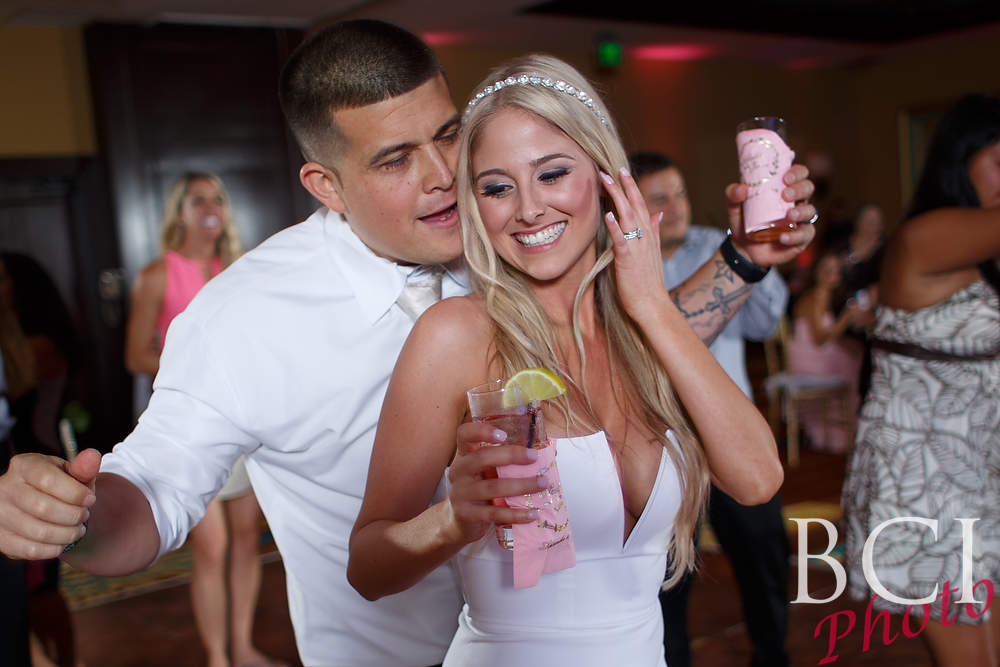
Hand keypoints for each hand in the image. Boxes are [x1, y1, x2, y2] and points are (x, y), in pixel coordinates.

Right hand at [0, 448, 99, 559]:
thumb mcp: (71, 472)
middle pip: (43, 508)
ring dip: (67, 534)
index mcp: (24, 466)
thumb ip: (83, 467)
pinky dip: (53, 549)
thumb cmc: (59, 486)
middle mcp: (5, 488)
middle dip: (74, 515)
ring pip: (38, 532)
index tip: (90, 500)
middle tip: (84, 516)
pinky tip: (62, 542)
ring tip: (77, 529)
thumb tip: (92, 456)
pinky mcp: (0, 538)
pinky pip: (29, 550)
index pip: (48, 480)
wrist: (38, 503)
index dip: (75, 493)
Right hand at [446, 422, 545, 544]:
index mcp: (465, 454)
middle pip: (482, 457)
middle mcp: (459, 471)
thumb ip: (508, 461)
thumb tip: (549, 453)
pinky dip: (516, 514)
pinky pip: (494, 513)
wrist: (460, 521)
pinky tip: (533, 514)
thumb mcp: (487, 471)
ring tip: (543, 484)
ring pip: (493, 487)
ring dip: (522, 485)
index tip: (504, 434)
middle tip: (534, 456)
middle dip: (511, 455)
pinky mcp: (466, 514)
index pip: (465, 434)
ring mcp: (460, 493)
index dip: (482, 431)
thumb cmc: (481, 489)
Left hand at [599, 166, 670, 320]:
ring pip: (628, 216)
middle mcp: (645, 237)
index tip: (623, 171)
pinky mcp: (628, 259)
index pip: (641, 205)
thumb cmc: (648, 282)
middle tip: (613, 168)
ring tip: (606, 180)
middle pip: (635, 205)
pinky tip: (608, 214)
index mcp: (648, 235)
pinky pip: (622, 240)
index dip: (632, 187)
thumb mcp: (653, 252)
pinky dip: (616, 226)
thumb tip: (658, 213)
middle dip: (624, 185)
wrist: (653, 305)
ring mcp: (637, 247)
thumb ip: (654, 231)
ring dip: (617, 197)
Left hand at [726, 163, 816, 267]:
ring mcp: (800, 220)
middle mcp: (796, 202)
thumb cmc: (744, 222)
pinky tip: (782, 237)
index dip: (797, 172)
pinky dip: (795, 236)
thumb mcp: (734, 206)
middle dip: (800, 189)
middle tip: (785, 195)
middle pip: (808, 188)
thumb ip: (733, 194)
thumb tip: (742, 188)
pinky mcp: (800, 238)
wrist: (743, 248)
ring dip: (801, 211)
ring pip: (810, 211)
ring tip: (789, 215)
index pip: (799, 174)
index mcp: (784, 189)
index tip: (785, 177)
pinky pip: (805, 235)